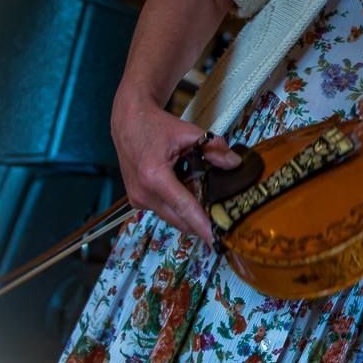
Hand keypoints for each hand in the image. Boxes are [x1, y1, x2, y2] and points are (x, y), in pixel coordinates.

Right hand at [111, 95, 241, 240]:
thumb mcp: (188, 132)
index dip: (201, 225)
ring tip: (208, 204)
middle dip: (200, 223)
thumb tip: (234, 163)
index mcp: (154, 176)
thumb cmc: (154, 126)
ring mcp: (138, 199)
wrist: (127, 122)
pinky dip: (178, 207)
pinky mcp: (137, 201)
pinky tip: (190, 194)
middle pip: (179, 219)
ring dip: (189, 214)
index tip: (215, 240)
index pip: (184, 207)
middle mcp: (143, 193)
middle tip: (223, 222)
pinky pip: (164, 211)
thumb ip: (214, 148)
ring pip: (172, 217)